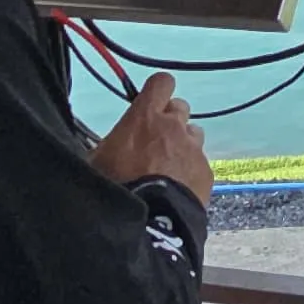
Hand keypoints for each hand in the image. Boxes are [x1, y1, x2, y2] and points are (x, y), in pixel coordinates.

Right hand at [91, 71, 211, 202]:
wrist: (148, 221)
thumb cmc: (116, 187)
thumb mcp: (97, 160)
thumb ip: (111, 141)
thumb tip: (111, 142)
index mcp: (145, 117)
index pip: (162, 82)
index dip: (158, 90)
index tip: (151, 102)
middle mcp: (174, 126)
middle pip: (180, 107)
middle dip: (169, 120)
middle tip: (156, 141)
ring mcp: (193, 148)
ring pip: (193, 134)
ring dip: (182, 143)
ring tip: (169, 166)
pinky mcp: (206, 171)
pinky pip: (200, 162)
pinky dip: (191, 170)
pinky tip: (179, 187)